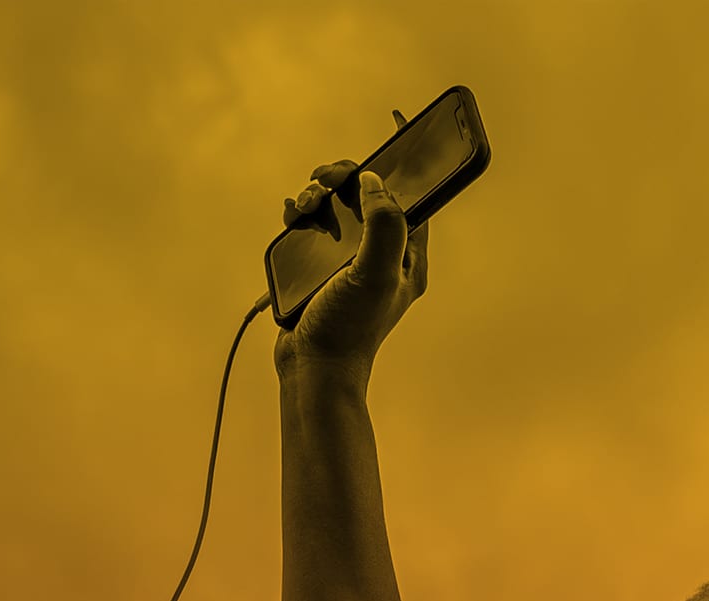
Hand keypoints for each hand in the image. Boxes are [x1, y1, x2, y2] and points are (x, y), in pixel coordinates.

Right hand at [274, 112, 429, 383]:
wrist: (313, 367)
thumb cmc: (350, 327)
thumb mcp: (376, 274)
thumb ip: (384, 225)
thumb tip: (377, 182)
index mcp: (408, 256)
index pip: (415, 197)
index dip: (407, 161)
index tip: (398, 125)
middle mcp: (383, 253)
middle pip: (368, 193)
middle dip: (344, 177)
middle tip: (325, 181)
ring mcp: (351, 258)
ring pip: (337, 203)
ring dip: (317, 192)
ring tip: (305, 205)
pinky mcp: (321, 264)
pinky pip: (313, 222)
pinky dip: (301, 210)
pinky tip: (293, 214)